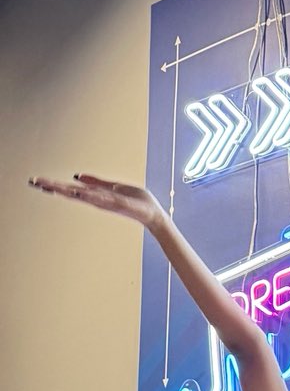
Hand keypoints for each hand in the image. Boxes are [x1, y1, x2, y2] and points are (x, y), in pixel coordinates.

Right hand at [29, 173, 168, 232]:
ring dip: (66, 191)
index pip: (70, 189)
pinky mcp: (119, 204)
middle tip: (34, 182)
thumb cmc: (137, 201)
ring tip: (50, 186)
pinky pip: (102, 199)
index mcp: (96, 195)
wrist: (154, 214)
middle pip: (71, 193)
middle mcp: (98, 200)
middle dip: (53, 187)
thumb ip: (97, 182)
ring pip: (83, 196)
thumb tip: (77, 176)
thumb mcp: (114, 187)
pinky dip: (90, 195)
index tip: (37, 181)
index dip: (54, 185)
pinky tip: (77, 191)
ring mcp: (107, 203)